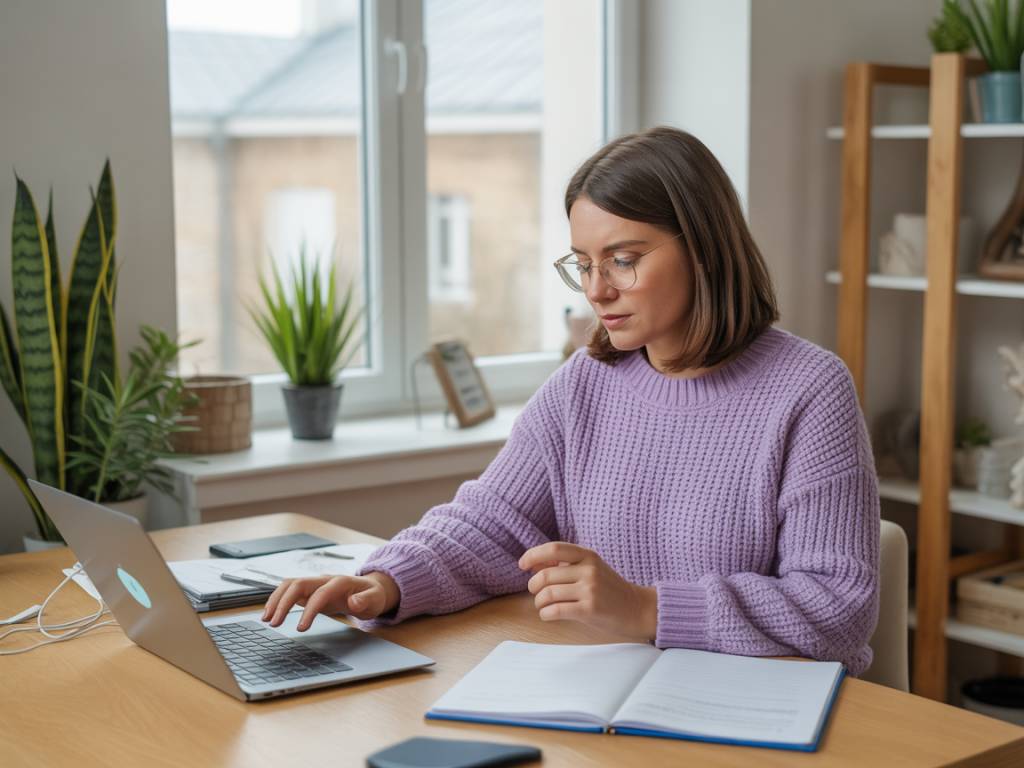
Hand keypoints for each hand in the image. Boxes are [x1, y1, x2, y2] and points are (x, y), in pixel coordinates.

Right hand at [261, 572, 399, 630]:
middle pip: (298, 584)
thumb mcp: (376, 600)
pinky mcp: (310, 589)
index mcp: (340, 582)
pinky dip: (278, 599)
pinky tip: (270, 613)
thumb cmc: (373, 596)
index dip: (309, 610)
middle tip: (274, 623)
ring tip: (266, 618)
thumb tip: (354, 602)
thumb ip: (366, 600)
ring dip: (276, 599)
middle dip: (284, 602)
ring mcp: (316, 583)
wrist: (370, 589)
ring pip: (290, 584)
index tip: (301, 628)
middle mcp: (324, 579)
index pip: (320, 594)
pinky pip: (289, 590)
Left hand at [519, 542, 657, 641]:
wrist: (637, 609)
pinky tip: (548, 615)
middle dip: (533, 586)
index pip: (553, 549)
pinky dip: (545, 614)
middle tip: (536, 593)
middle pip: (545, 575)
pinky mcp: (590, 609)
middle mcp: (589, 569)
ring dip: (539, 602)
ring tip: (543, 605)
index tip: (522, 565)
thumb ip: (565, 564)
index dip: (532, 555)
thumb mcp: (591, 568)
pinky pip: (556, 610)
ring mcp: (590, 589)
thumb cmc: (608, 589)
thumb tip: (533, 563)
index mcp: (588, 555)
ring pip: (548, 593)